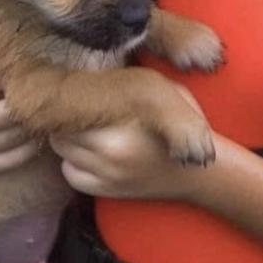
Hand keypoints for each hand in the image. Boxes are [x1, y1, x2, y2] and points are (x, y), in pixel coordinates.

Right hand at [0, 34, 41, 174]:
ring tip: (38, 103)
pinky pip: (11, 160)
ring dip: (31, 119)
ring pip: (13, 137)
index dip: (10, 68)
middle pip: (6, 112)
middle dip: (26, 96)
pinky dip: (30, 145)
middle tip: (38, 84)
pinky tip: (33, 128)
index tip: (22, 61)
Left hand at [50, 85, 210, 201]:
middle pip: (62, 131)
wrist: (201, 173)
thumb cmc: (184, 126)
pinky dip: (73, 163)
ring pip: (62, 151)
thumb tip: (98, 72)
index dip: (74, 98)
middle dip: (67, 118)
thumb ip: (131, 84)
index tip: (81, 92)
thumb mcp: (165, 92)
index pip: (74, 110)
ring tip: (86, 128)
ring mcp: (107, 176)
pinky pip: (70, 174)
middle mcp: (110, 155)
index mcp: (123, 127)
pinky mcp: (106, 191)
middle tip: (81, 108)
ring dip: (68, 139)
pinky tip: (89, 153)